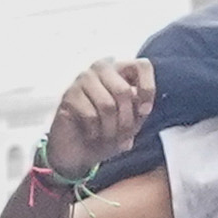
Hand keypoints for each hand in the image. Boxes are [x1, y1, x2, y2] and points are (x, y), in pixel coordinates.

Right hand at [46, 56, 153, 172]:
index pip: (142, 66)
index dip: (147, 89)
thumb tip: (141, 106)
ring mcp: (83, 80)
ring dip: (111, 129)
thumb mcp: (131, 122)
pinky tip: (92, 134)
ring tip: (107, 136)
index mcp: (121, 70)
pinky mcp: (69, 95)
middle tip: (123, 135)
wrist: (78, 151)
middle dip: (126, 120)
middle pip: (124, 91)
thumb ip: (140, 109)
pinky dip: (95, 131)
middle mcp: (102, 69)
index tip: (144, 111)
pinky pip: (90, 115)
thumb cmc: (106, 131)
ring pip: (107, 105)